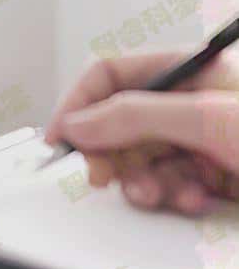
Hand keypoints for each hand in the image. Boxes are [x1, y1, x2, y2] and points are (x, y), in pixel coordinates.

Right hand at [45, 51, 238, 214]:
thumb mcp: (208, 119)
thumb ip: (137, 117)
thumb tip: (78, 123)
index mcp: (188, 70)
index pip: (110, 74)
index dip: (79, 102)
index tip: (60, 136)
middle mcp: (188, 102)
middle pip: (117, 122)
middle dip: (110, 154)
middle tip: (103, 175)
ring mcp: (198, 139)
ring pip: (137, 159)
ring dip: (142, 182)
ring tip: (158, 193)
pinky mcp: (207, 174)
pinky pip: (165, 185)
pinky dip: (171, 197)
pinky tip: (194, 199)